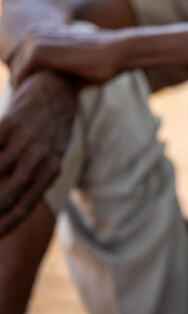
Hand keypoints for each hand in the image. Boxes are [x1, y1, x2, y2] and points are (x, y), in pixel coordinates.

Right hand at [0, 71, 77, 235]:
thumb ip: (33, 179)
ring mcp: (24, 141)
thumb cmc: (50, 128)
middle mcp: (40, 159)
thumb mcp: (51, 155)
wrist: (57, 89)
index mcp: (50, 172)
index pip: (23, 207)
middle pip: (6, 195)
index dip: (3, 225)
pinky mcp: (10, 123)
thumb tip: (12, 206)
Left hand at [3, 26, 120, 86]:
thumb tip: (53, 91)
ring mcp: (36, 41)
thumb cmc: (102, 61)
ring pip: (13, 68)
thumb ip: (58, 71)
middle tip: (29, 97)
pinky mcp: (39, 53)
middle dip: (18, 79)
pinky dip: (25, 86)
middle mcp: (35, 32)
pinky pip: (20, 73)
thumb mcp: (75, 64)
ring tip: (34, 99)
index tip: (31, 88)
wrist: (117, 51)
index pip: (16, 53)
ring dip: (22, 85)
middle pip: (9, 60)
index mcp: (42, 30)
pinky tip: (37, 97)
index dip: (21, 72)